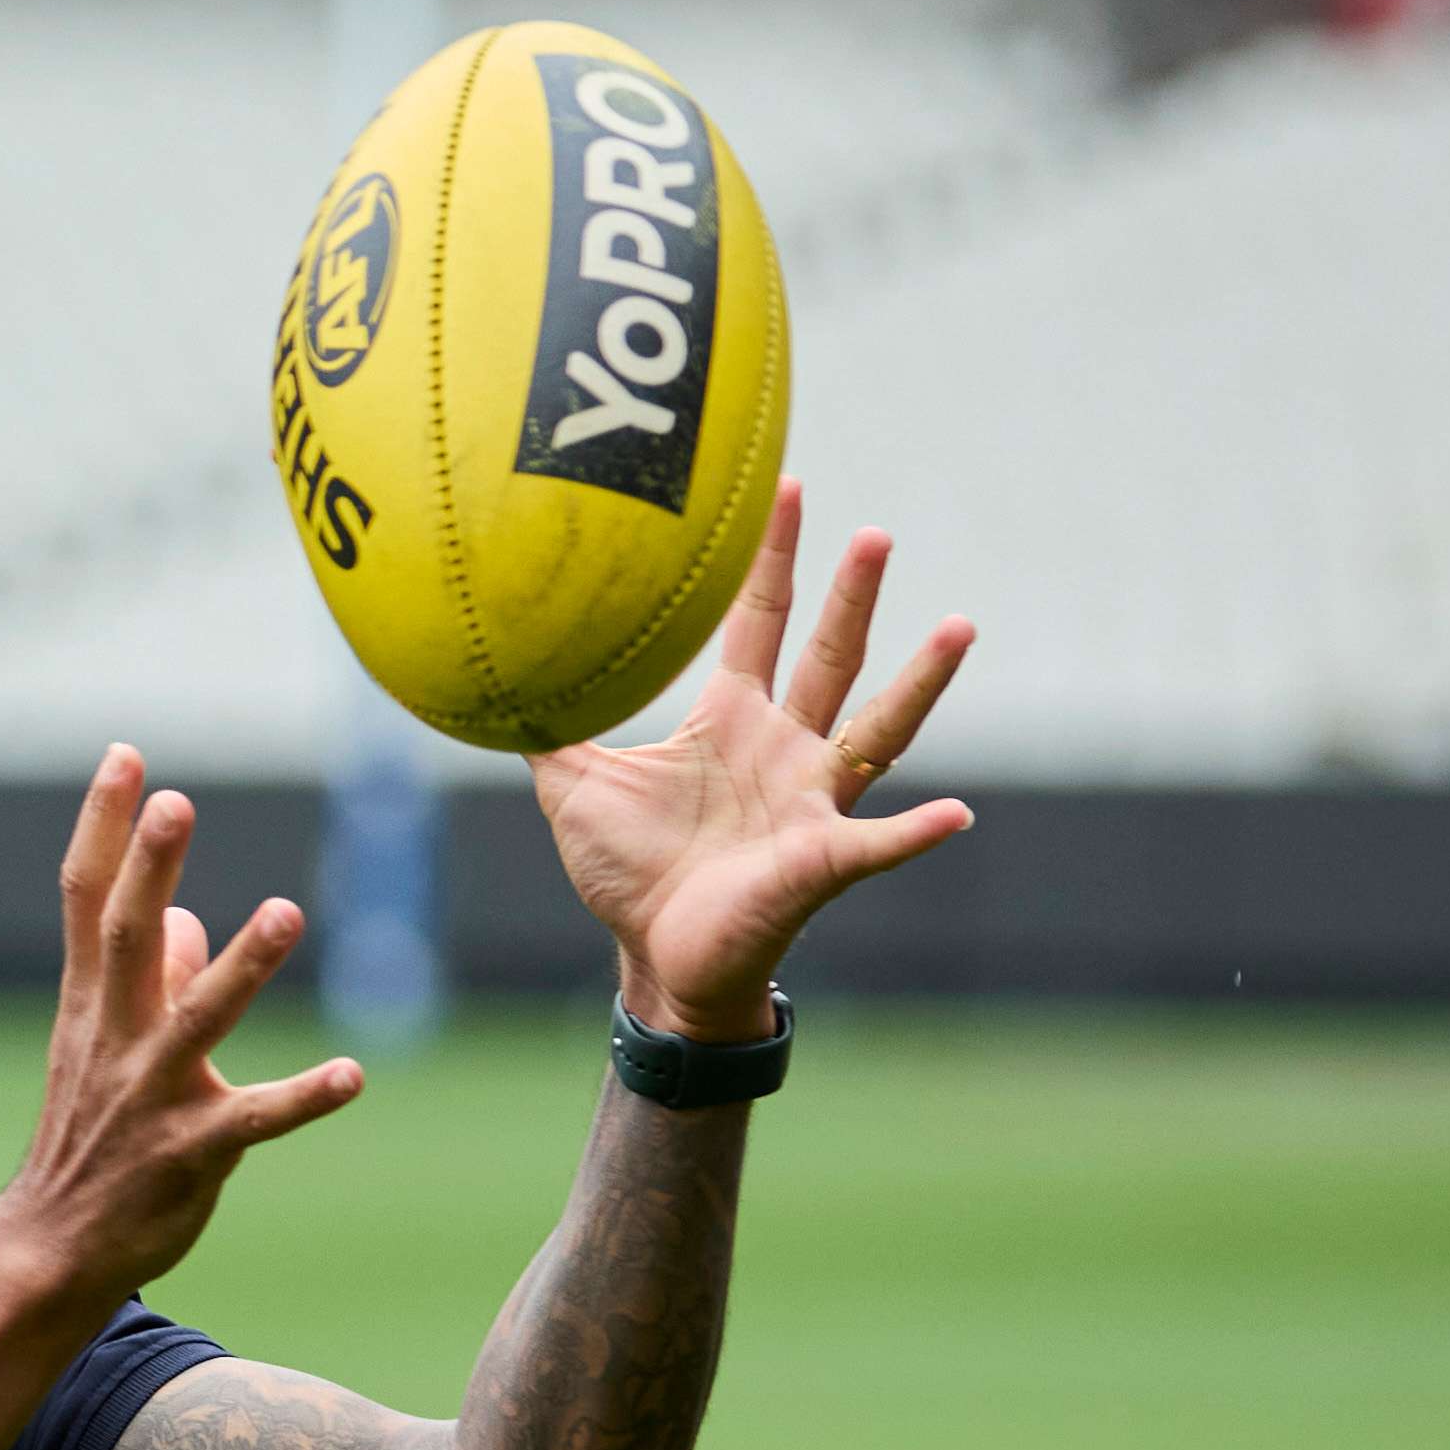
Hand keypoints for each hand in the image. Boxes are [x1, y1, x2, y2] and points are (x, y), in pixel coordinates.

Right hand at [0, 749, 365, 1302]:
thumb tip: (181, 918)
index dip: (103, 827)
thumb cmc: (87, 1142)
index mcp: (90, 1006)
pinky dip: (304, 1096)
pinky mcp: (192, 1153)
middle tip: (177, 801)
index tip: (125, 756)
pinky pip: (255, 1120)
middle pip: (127, 940)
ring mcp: (152, 1097)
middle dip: (150, 870)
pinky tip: (353, 1076)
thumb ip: (143, 980)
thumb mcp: (100, 1051)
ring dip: (241, 966)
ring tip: (284, 912)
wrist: (52, 1249)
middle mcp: (115, 1040)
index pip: (86, 899)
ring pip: (197, 1021)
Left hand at [533, 480, 975, 1042]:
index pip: (760, 622)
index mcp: (732, 721)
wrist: (657, 960)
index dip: (772, 559)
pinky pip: (878, 845)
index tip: (785, 490)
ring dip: (921, 682)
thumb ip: (544, 721)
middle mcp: (785, 750)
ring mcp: (812, 803)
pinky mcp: (821, 861)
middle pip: (830, 657)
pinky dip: (916, 832)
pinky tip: (957, 814)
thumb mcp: (571, 783)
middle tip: (876, 534)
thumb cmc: (629, 875)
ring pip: (881, 732)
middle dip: (853, 597)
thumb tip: (487, 662)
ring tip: (962, 626)